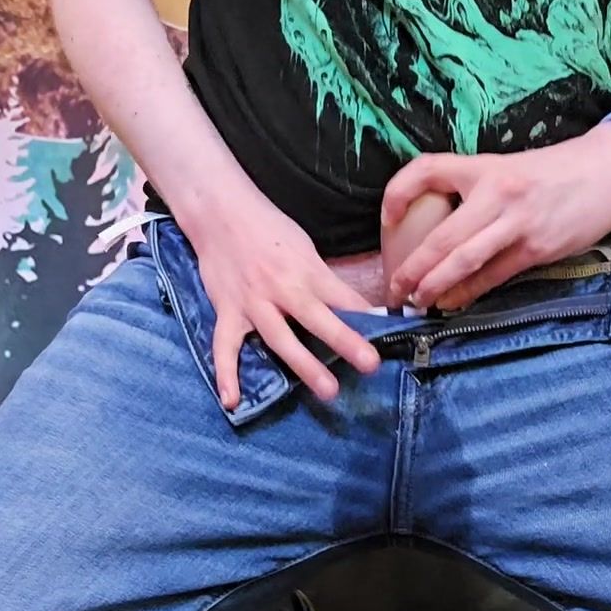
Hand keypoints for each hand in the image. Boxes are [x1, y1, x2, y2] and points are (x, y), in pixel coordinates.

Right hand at [186, 194, 380, 409]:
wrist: (219, 211)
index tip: (392, 334)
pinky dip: (226, 374)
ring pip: (280, 338)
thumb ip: (321, 279)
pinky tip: (232, 400)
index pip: (343, 297)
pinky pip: (224, 347)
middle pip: (317, 319)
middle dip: (345, 342)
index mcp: (306, 270)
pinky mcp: (227, 311)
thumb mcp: (303, 246)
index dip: (367, 316)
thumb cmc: (268, 227)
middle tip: (371, 365)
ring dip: (304, 366)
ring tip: (328, 391)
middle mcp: (282, 289)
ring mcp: (253, 303)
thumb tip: (349, 308)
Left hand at [381, 125, 610, 310]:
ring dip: (433, 286)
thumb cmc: (556, 171)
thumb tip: (437, 227)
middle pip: (440, 236)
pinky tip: (452, 303)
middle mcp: (497, 193)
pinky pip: (493, 277)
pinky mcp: (537, 249)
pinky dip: (468, 293)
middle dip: (410, 268)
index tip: (387, 220)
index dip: (397, 195)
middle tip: (394, 289)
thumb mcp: (508, 167)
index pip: (426, 170)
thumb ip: (475, 191)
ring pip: (463, 261)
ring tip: (416, 301)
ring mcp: (518, 223)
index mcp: (485, 167)